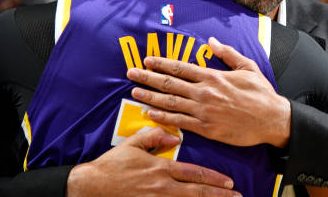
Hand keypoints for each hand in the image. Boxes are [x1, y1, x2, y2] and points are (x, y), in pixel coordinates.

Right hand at [66, 127, 238, 196]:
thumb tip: (175, 137)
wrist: (92, 186)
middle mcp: (162, 186)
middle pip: (197, 192)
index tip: (229, 182)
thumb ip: (155, 136)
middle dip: (219, 196)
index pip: (194, 174)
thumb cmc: (113, 164)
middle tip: (236, 196)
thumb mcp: (133, 143)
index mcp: (161, 168)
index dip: (213, 179)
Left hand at [126, 37, 290, 147]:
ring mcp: (204, 112)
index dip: (161, 64)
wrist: (272, 120)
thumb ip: (227, 53)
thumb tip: (211, 41)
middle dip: (148, 77)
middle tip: (130, 73)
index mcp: (213, 77)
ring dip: (150, 96)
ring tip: (134, 91)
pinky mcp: (206, 129)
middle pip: (170, 83)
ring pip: (170, 102)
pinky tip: (150, 112)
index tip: (147, 60)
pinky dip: (163, 117)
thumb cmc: (261, 94)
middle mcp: (205, 93)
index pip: (181, 68)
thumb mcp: (247, 67)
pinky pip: (179, 122)